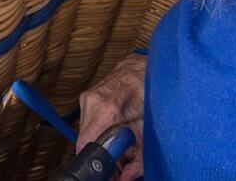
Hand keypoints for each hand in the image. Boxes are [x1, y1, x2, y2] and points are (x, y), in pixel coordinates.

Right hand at [77, 53, 146, 180]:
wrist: (145, 66)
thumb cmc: (149, 91)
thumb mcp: (149, 129)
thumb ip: (139, 158)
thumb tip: (127, 178)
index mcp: (107, 108)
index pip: (85, 142)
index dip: (94, 160)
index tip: (105, 170)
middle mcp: (92, 101)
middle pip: (86, 140)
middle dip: (101, 154)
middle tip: (118, 162)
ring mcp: (87, 96)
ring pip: (86, 131)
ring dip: (99, 141)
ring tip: (120, 144)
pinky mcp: (87, 96)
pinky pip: (88, 120)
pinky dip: (99, 129)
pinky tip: (114, 129)